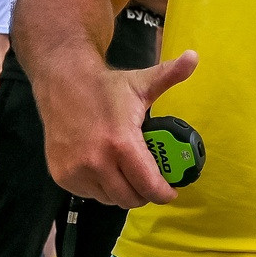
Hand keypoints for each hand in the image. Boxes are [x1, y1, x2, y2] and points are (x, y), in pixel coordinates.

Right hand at [39, 50, 197, 207]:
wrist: (61, 81)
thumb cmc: (105, 87)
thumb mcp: (141, 83)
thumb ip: (169, 75)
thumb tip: (194, 57)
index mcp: (121, 143)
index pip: (149, 186)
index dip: (163, 193)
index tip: (170, 191)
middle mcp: (96, 162)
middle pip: (130, 199)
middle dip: (144, 193)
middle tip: (148, 180)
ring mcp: (76, 171)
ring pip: (109, 199)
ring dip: (120, 191)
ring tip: (124, 171)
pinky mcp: (62, 175)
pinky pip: (89, 194)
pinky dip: (99, 187)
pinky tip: (102, 168)